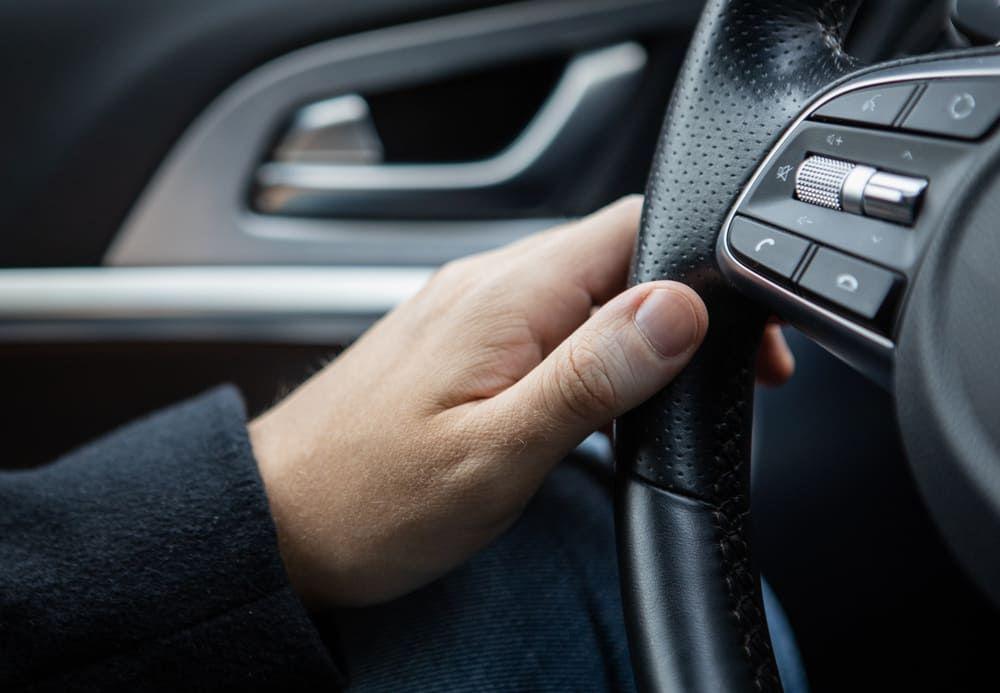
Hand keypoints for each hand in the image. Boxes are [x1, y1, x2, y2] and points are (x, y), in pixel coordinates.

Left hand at [249, 196, 793, 606]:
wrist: (280, 520)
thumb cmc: (370, 499)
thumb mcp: (496, 453)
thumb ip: (589, 377)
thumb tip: (674, 310)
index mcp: (505, 297)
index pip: (634, 229)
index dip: (705, 273)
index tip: (742, 338)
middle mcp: (486, 284)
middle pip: (616, 256)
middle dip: (682, 307)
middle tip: (719, 379)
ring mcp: (468, 309)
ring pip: (584, 289)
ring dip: (637, 332)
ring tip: (664, 397)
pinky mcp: (459, 340)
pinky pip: (546, 320)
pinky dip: (590, 350)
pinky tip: (599, 401)